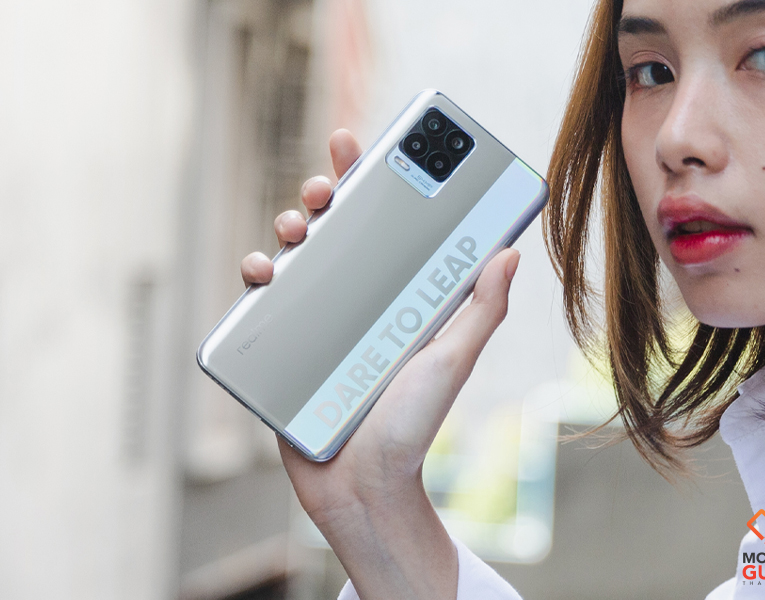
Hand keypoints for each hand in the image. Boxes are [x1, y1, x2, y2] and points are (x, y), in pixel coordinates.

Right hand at [239, 129, 519, 599]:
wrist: (362, 487)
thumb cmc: (412, 427)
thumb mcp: (451, 361)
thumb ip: (482, 312)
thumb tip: (509, 253)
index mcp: (396, 298)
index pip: (384, 229)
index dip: (370, 183)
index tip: (359, 147)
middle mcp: (356, 304)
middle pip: (334, 234)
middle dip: (323, 199)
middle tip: (322, 190)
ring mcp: (316, 325)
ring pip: (294, 261)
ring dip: (287, 231)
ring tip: (294, 230)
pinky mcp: (282, 350)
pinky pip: (262, 306)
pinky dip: (256, 280)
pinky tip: (261, 274)